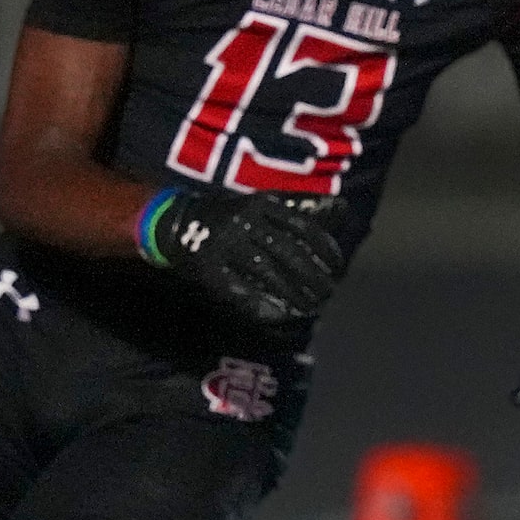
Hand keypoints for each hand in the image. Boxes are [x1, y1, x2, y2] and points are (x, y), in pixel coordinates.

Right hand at [140, 188, 343, 328]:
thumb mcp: (262, 205)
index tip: (338, 266)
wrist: (176, 221)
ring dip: (293, 293)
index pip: (304, 226)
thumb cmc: (232, 216)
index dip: (326, 248)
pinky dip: (262, 305)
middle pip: (289, 252)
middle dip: (313, 276)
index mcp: (261, 203)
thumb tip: (343, 209)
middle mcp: (244, 221)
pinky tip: (280, 315)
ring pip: (269, 272)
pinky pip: (241, 289)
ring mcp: (226, 244)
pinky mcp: (209, 267)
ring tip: (310, 307)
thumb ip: (299, 210)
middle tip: (329, 293)